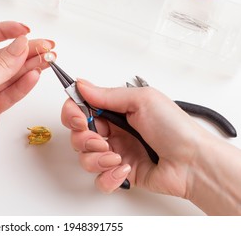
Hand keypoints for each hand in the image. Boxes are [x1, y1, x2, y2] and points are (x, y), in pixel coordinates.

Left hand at [0, 21, 54, 214]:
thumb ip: (2, 65)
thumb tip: (21, 44)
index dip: (4, 31)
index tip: (25, 30)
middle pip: (0, 56)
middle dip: (23, 51)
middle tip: (46, 47)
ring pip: (9, 74)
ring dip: (28, 67)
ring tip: (48, 59)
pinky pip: (11, 91)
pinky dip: (23, 84)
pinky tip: (35, 75)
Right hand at [61, 79, 212, 196]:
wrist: (193, 162)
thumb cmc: (174, 128)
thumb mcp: (142, 100)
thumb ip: (107, 95)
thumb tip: (81, 85)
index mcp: (116, 110)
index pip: (80, 109)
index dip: (72, 114)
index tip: (79, 119)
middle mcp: (113, 131)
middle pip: (78, 135)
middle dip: (85, 139)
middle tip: (101, 140)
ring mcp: (115, 153)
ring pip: (85, 158)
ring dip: (98, 159)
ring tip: (117, 157)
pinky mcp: (120, 173)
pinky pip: (99, 179)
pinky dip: (109, 177)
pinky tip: (125, 169)